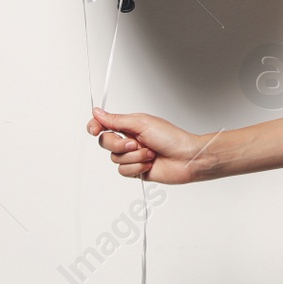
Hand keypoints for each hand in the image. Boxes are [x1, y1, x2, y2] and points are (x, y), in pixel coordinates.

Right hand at [88, 107, 203, 183]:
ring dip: (134, 156)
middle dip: (119, 144)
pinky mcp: (136, 170)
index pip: (104, 125)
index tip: (95, 130)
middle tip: (135, 143)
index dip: (95, 127)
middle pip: (106, 143)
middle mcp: (130, 140)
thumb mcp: (142, 123)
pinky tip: (150, 163)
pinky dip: (137, 167)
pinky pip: (123, 171)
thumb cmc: (172, 138)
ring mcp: (133, 156)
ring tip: (150, 153)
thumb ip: (117, 120)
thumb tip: (97, 113)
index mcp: (131, 126)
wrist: (187, 158)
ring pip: (115, 159)